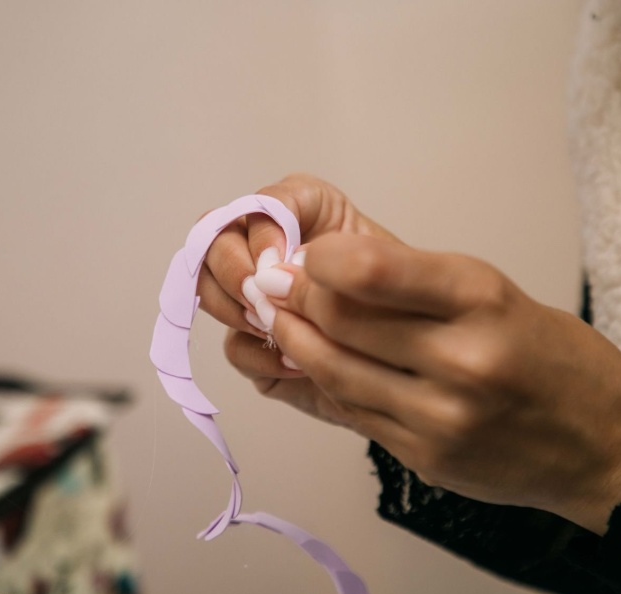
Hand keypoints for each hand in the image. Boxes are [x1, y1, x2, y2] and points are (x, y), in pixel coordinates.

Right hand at [197, 174, 396, 398]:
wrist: (410, 362)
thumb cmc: (400, 301)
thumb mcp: (385, 261)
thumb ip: (337, 252)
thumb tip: (284, 270)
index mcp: (302, 213)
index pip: (262, 204)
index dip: (264, 232)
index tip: (283, 260)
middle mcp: (268, 248)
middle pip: (216, 240)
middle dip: (236, 270)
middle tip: (264, 296)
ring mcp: (254, 297)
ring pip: (210, 290)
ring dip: (239, 312)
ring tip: (278, 327)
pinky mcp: (253, 344)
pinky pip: (233, 346)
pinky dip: (259, 355)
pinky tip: (294, 362)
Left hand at [247, 232, 620, 534]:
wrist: (604, 446)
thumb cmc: (553, 357)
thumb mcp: (497, 294)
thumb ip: (414, 284)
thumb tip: (325, 269)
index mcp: (482, 301)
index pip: (373, 271)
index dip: (320, 260)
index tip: (306, 256)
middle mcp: (460, 360)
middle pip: (340, 322)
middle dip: (296, 297)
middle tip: (275, 284)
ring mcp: (439, 418)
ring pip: (333, 371)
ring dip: (294, 341)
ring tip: (279, 319)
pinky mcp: (424, 457)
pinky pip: (352, 412)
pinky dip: (324, 382)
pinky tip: (312, 362)